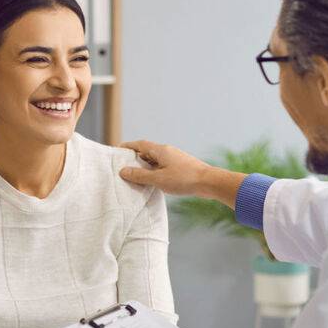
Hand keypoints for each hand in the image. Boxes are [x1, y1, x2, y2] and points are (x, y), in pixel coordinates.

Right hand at [119, 140, 245, 205]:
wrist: (209, 182)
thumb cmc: (184, 179)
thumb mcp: (158, 179)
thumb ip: (140, 175)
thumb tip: (123, 171)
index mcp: (161, 150)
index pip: (140, 144)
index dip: (128, 146)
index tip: (118, 150)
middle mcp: (167, 152)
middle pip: (147, 151)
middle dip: (135, 157)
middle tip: (124, 165)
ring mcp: (175, 159)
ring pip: (156, 160)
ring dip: (145, 166)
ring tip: (136, 176)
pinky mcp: (181, 167)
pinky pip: (163, 166)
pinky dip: (155, 171)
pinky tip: (154, 181)